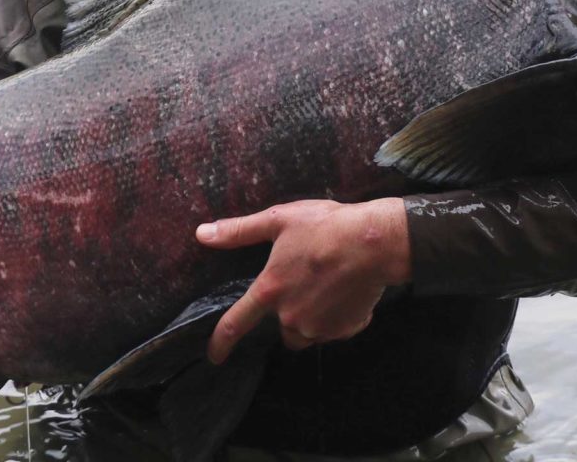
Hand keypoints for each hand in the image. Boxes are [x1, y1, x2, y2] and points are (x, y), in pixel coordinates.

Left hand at [196, 197, 409, 362]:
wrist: (375, 243)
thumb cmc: (326, 227)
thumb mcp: (279, 220)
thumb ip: (239, 231)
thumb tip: (202, 234)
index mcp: (270, 291)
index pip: (236, 324)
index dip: (221, 343)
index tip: (214, 357)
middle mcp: (290, 316)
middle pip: (280, 327)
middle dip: (288, 312)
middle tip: (306, 283)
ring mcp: (319, 327)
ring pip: (307, 331)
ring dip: (311, 316)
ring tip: (328, 286)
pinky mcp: (344, 330)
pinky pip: (335, 328)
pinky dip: (338, 315)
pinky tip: (347, 291)